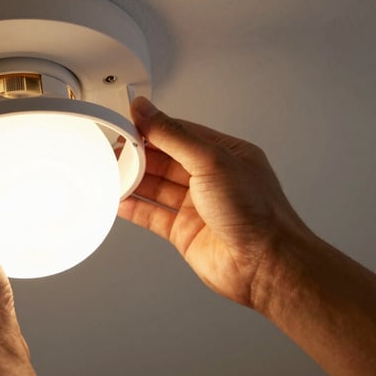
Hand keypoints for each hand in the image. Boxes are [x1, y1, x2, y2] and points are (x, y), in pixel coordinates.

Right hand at [119, 97, 311, 308]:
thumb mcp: (211, 161)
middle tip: (113, 149)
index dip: (151, 127)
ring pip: (156, 187)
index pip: (179, 133)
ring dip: (133, 180)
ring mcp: (197, 206)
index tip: (126, 122)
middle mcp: (211, 179)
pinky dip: (134, 207)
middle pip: (164, 160)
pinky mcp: (184, 231)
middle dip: (138, 154)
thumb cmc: (256, 212)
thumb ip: (173, 135)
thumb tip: (147, 110)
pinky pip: (152, 214)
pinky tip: (118, 199)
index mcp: (225, 154)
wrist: (264, 264)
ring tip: (110, 172)